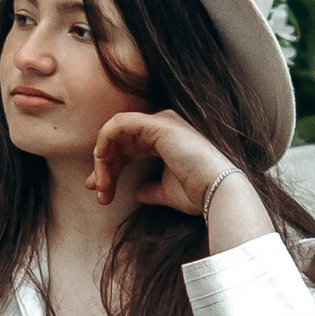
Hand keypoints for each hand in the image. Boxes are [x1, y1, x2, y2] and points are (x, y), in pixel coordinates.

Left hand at [89, 108, 267, 240]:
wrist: (216, 191)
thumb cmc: (198, 192)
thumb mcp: (166, 192)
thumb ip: (150, 189)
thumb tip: (136, 193)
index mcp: (165, 140)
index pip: (128, 148)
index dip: (110, 168)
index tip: (101, 192)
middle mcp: (162, 127)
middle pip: (120, 141)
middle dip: (104, 167)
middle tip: (98, 192)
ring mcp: (160, 122)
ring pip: (115, 133)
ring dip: (103, 159)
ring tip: (102, 185)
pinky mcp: (156, 124)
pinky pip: (119, 124)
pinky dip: (105, 140)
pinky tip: (102, 160)